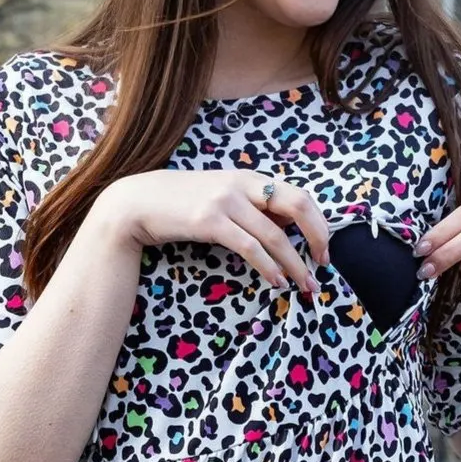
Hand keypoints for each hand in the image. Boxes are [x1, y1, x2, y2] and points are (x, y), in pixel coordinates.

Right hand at [90, 170, 329, 294]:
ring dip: (294, 263)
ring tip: (304, 284)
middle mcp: (242, 184)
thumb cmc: (182, 203)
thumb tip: (285, 228)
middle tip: (322, 264)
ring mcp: (226, 201)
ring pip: (274, 234)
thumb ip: (253, 207)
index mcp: (250, 177)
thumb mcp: (223, 196)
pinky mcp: (210, 221)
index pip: (299, 195)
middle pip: (297, 206)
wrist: (137, 202)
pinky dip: (269, 267)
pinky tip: (276, 281)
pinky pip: (250, 247)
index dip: (318, 222)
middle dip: (317, 237)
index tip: (323, 248)